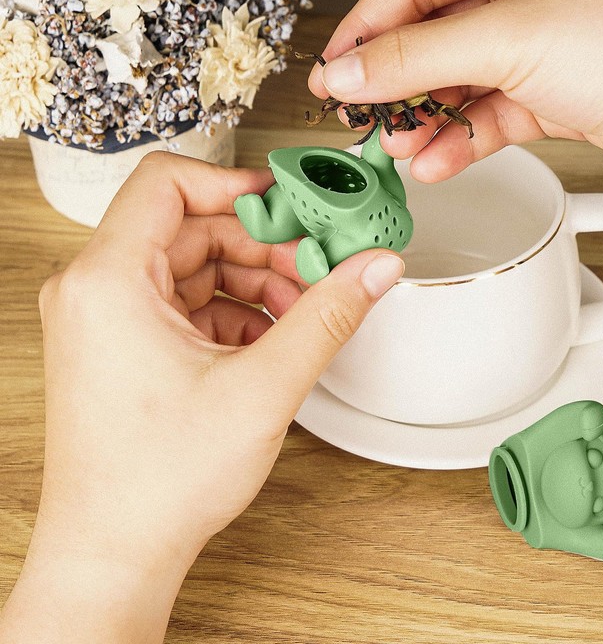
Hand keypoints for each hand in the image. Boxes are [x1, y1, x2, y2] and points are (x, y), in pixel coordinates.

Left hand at [0, 152, 403, 642]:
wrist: (116, 555)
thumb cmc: (154, 485)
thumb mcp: (262, 388)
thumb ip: (327, 316)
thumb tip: (372, 268)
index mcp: (108, 281)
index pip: (168, 182)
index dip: (235, 183)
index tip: (287, 203)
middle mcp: (97, 291)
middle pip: (194, 228)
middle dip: (264, 246)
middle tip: (318, 263)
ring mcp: (109, 319)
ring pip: (196, 266)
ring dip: (256, 283)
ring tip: (303, 312)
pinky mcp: (126, 344)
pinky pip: (189, 302)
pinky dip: (236, 312)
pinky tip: (274, 340)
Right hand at [307, 0, 602, 192]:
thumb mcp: (508, 38)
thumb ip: (416, 56)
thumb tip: (350, 68)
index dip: (369, 26)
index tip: (333, 68)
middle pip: (438, 31)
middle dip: (399, 80)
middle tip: (359, 113)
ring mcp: (547, 38)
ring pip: (463, 77)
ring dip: (428, 116)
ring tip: (398, 146)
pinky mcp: (558, 89)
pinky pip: (493, 111)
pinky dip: (464, 137)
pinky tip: (437, 160)